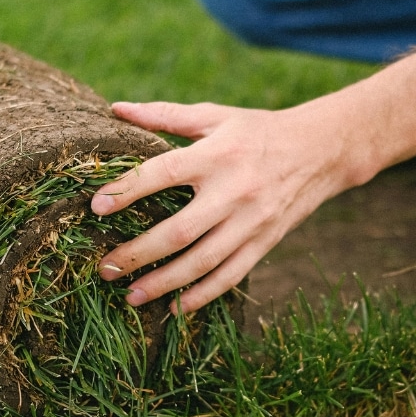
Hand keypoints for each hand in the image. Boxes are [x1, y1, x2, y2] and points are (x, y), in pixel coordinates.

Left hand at [92, 98, 362, 313]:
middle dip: (137, 253)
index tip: (96, 207)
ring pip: (202, 262)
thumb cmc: (257, 130)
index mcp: (216, 154)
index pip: (162, 174)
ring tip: (131, 295)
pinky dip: (203, 296)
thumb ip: (165, 115)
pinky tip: (176, 308)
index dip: (127, 190)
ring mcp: (251, 222)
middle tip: (105, 267)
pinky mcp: (264, 242)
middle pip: (178, 231)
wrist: (320, 151)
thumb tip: (117, 108)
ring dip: (164, 282)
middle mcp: (233, 191)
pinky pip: (231, 276)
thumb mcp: (215, 116)